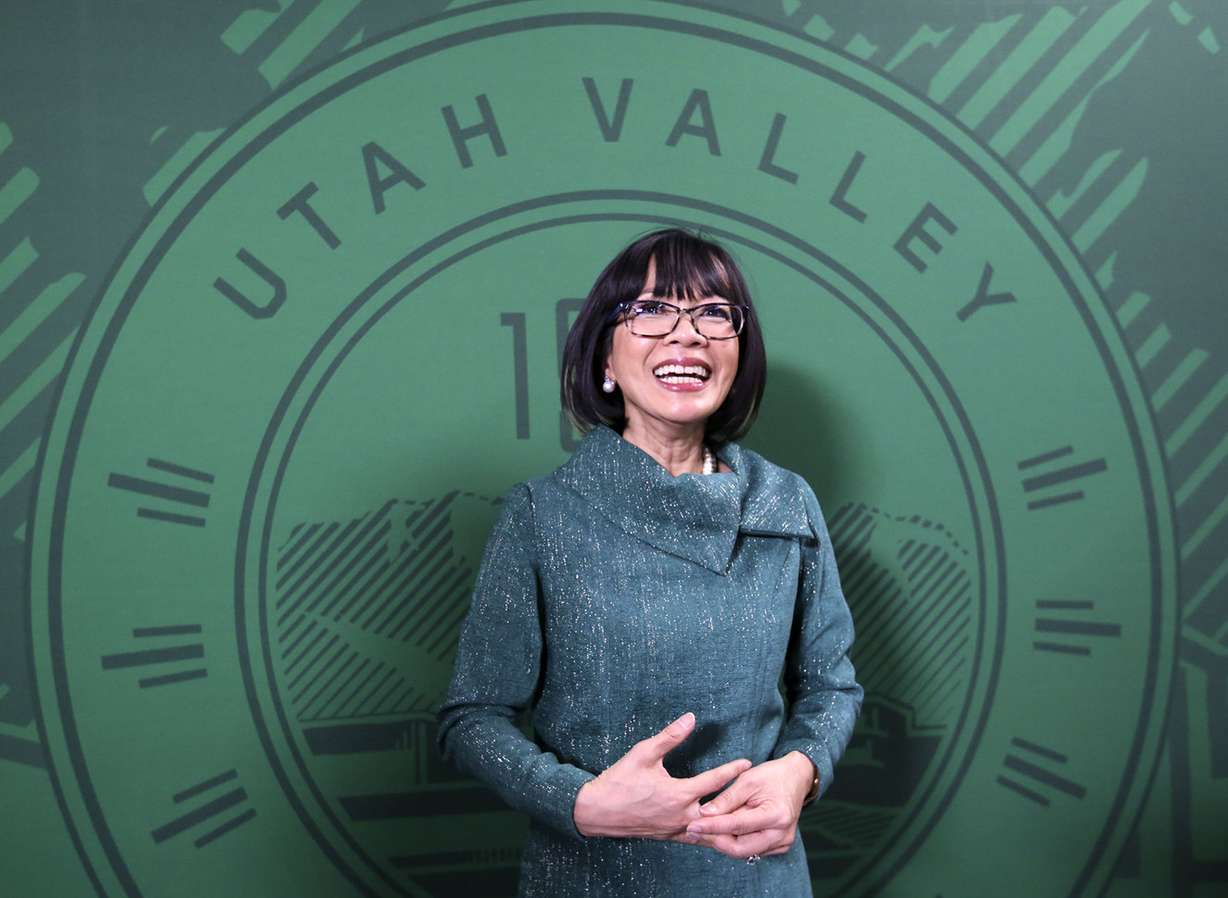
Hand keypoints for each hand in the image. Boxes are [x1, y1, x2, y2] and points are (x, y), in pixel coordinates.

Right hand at [573, 712, 751, 839]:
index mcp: (678, 794)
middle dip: (737, 803)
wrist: (597, 811)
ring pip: (709, 830)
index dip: (732, 770)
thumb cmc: (619, 780)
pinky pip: (695, 837)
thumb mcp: (644, 753)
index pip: (713, 781)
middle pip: (718, 811)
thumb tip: (690, 718)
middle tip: (754, 794)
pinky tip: (715, 831)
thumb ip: (670, 736)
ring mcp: (675, 829)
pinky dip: (708, 833)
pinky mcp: (668, 836)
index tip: (748, 763)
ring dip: (725, 822)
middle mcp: (681, 815)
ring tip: (743, 815)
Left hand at [680, 751, 814, 859]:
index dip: (712, 826)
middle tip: (694, 830)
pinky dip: (734, 840)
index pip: (737, 826)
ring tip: (705, 828)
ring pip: (744, 851)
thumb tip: (704, 814)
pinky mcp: (778, 846)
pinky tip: (721, 830)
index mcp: (777, 815)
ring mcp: (782, 842)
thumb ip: (726, 799)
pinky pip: (751, 849)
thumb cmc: (772, 776)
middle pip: (740, 848)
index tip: (692, 825)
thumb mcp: (748, 780)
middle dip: (715, 839)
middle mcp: (782, 834)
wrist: (796, 778)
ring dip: (723, 840)